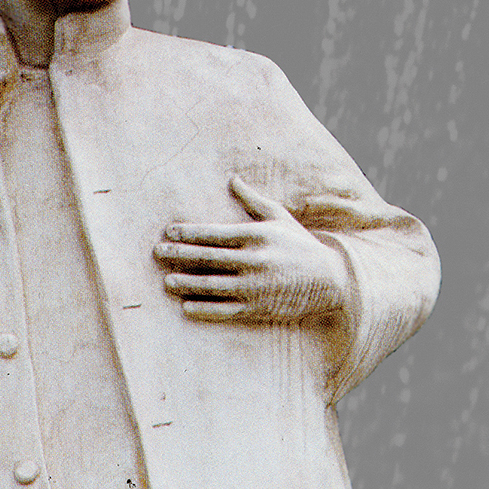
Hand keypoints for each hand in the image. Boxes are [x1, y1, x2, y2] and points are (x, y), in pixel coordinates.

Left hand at [154, 174, 350, 322]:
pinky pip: (225, 309)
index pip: (215, 233)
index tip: (168, 231)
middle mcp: (254, 260)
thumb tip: (232, 179)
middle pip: (208, 257)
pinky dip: (205, 309)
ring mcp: (255, 286)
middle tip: (157, 253)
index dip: (189, 232)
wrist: (332, 280)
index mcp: (256, 235)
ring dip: (187, 283)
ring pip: (212, 285)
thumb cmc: (301, 245)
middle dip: (180, 255)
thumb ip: (253, 201)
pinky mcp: (259, 308)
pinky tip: (186, 307)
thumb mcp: (279, 218)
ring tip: (167, 281)